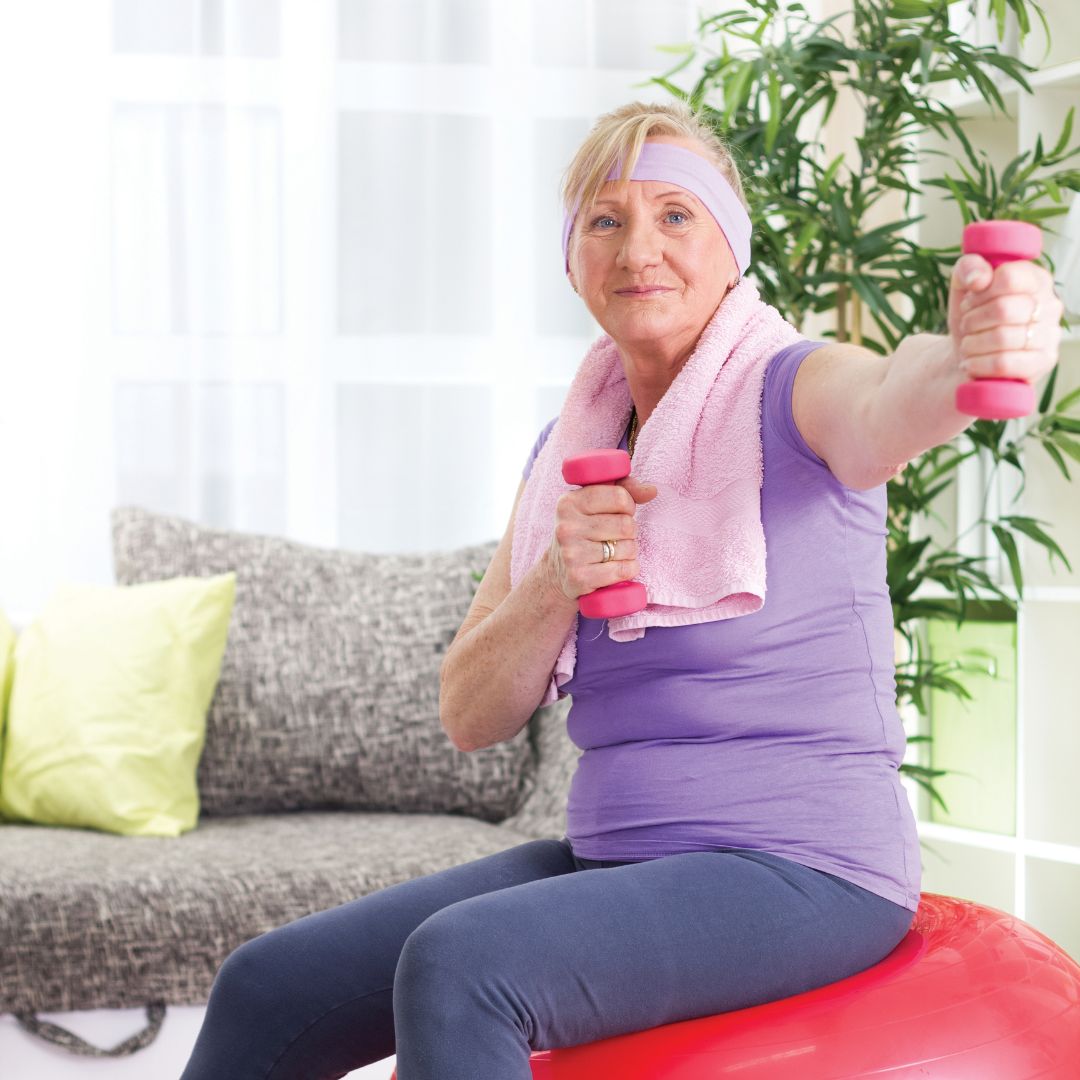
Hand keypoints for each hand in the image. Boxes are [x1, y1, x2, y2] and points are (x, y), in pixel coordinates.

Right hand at [546, 474, 657, 602]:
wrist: (556, 574)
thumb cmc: (582, 534)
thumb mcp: (593, 506)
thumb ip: (622, 490)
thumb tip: (651, 490)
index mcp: (568, 503)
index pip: (619, 496)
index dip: (628, 506)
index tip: (620, 513)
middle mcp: (567, 527)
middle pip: (626, 524)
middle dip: (630, 532)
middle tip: (616, 537)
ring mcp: (572, 553)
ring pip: (628, 548)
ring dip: (629, 552)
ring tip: (614, 553)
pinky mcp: (580, 577)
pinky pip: (624, 570)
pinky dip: (628, 570)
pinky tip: (616, 568)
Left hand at [949, 253, 1063, 386]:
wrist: (966, 358)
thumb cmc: (970, 318)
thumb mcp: (962, 287)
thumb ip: (968, 268)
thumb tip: (979, 278)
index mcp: (1036, 279)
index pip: (1009, 277)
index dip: (979, 292)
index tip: (970, 301)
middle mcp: (1050, 305)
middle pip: (1003, 309)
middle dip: (972, 320)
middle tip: (966, 326)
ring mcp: (1050, 336)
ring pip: (1002, 338)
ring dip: (971, 344)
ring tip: (967, 346)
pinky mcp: (1041, 363)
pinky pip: (1004, 363)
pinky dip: (977, 364)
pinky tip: (969, 363)